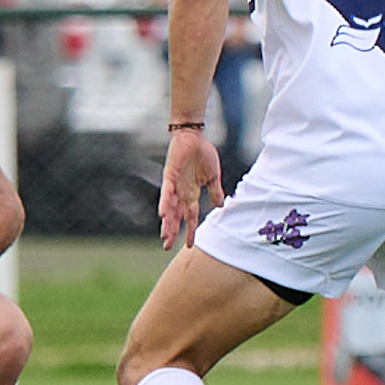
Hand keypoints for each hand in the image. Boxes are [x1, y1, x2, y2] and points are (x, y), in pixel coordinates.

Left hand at [159, 129, 223, 250]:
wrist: (194, 137)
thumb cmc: (203, 154)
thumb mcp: (212, 176)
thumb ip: (215, 191)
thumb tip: (220, 205)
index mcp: (192, 193)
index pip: (190, 216)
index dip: (190, 230)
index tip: (190, 245)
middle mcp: (181, 192)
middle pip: (176, 216)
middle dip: (172, 232)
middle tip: (167, 247)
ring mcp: (175, 185)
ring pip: (170, 208)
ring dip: (168, 222)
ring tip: (165, 236)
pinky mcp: (170, 176)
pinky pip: (167, 192)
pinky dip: (166, 203)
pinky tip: (163, 215)